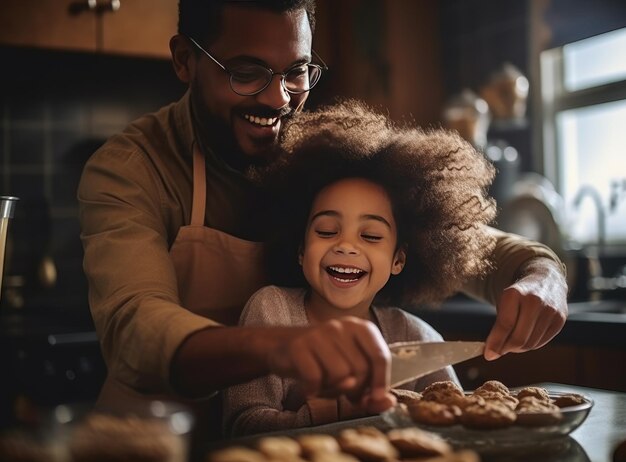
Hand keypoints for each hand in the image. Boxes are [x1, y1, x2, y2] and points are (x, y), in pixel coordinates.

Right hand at [267, 316, 394, 412]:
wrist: (282, 347)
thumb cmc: (323, 361)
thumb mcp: (350, 371)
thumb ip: (372, 389)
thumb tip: (388, 402)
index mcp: (360, 328)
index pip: (380, 356)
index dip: (381, 381)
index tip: (375, 398)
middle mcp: (340, 326)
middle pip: (360, 371)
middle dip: (353, 389)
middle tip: (340, 388)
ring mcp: (319, 334)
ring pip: (340, 376)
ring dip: (331, 389)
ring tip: (323, 383)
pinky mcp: (299, 346)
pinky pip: (315, 379)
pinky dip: (312, 390)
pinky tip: (308, 386)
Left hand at [485, 257, 567, 360]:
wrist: (545, 280)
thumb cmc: (519, 295)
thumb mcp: (504, 302)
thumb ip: (498, 326)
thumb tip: (491, 353)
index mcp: (514, 293)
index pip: (505, 325)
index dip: (495, 343)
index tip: (488, 354)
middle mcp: (534, 301)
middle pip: (519, 338)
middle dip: (506, 348)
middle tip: (499, 350)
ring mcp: (550, 310)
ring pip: (530, 343)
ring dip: (518, 348)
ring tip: (512, 342)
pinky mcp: (560, 319)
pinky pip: (542, 342)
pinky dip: (531, 345)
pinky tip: (526, 337)